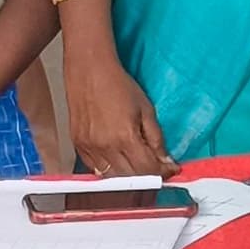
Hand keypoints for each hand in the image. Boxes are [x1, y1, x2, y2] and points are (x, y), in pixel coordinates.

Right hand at [67, 46, 171, 176]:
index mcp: (124, 137)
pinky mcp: (78, 146)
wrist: (89, 70)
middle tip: (159, 169)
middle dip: (149, 177)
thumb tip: (166, 161)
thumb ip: (156, 138)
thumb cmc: (118, 84)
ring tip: (140, 167)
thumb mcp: (146, 109)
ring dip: (129, 177)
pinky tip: (120, 162)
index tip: (171, 169)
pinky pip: (96, 169)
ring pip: (112, 178)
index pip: (148, 170)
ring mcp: (89, 148)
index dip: (163, 172)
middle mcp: (105, 147)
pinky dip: (110, 170)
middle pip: (131, 178)